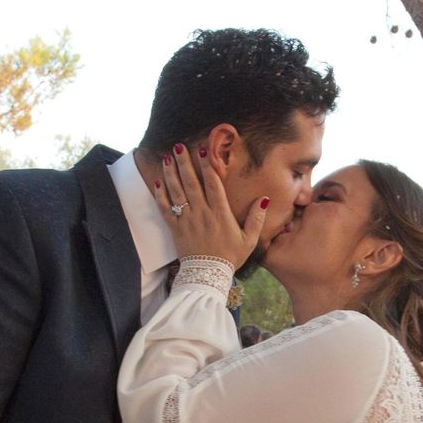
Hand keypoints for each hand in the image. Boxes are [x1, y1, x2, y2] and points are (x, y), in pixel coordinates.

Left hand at [154, 143, 268, 269]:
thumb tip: (265, 199)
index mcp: (220, 214)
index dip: (207, 167)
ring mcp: (187, 221)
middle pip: (191, 183)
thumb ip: (256, 218)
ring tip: (167, 157)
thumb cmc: (230, 257)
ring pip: (177, 193)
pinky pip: (166, 210)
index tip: (203, 151)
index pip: (213, 185)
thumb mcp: (249, 240)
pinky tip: (158, 182)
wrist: (207, 276)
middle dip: (185, 163)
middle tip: (179, 146)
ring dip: (171, 174)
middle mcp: (202, 214)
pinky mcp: (176, 229)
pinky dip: (161, 196)